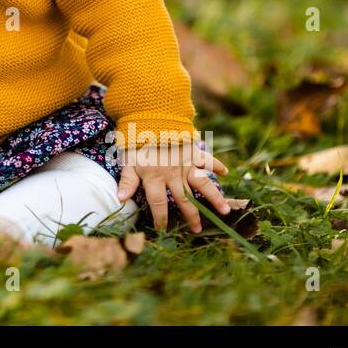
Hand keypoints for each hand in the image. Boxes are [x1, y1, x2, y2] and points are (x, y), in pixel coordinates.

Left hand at [114, 141, 229, 233]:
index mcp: (154, 178)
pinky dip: (217, 164)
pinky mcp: (192, 151)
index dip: (160, 218)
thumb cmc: (135, 141)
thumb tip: (121, 200)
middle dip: (192, 216)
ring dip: (214, 198)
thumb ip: (127, 180)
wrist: (149, 117)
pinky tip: (226, 172)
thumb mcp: (127, 160)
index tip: (163, 229)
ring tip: (225, 211)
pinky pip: (207, 159)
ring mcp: (185, 163)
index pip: (158, 204)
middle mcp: (172, 174)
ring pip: (202, 184)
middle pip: (184, 200)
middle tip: (198, 230)